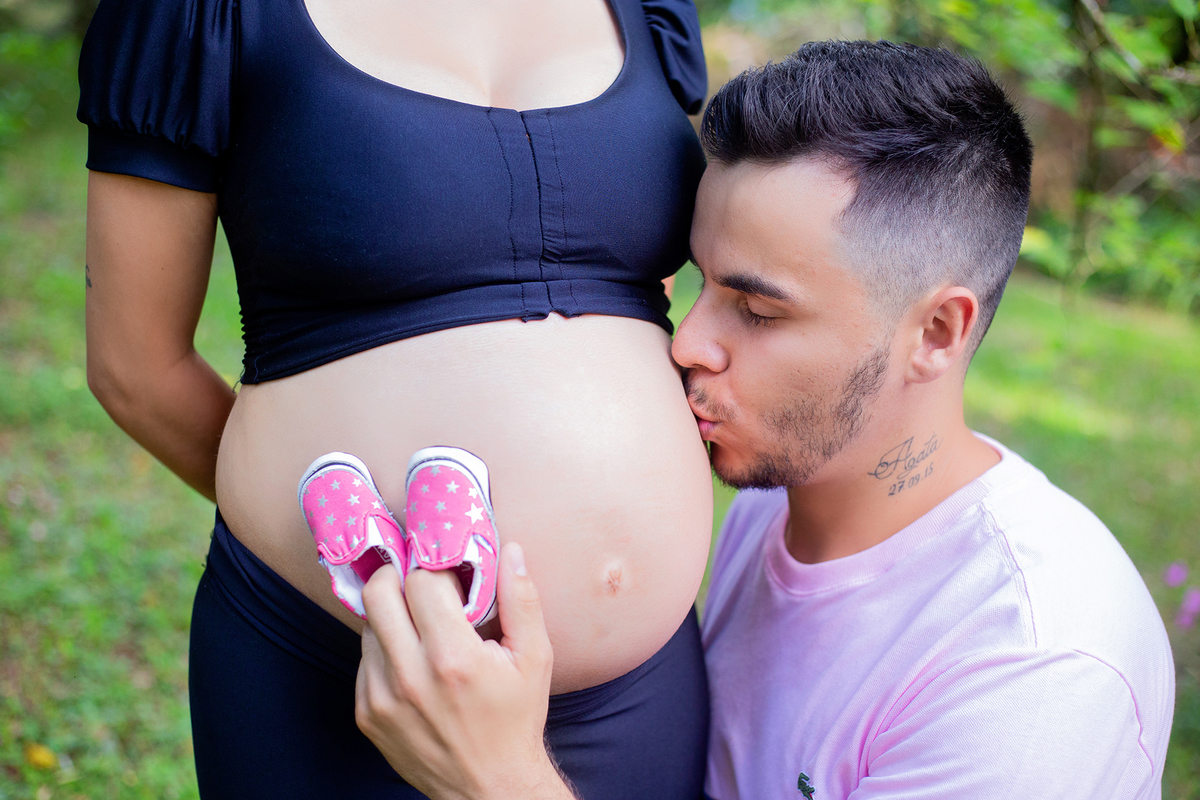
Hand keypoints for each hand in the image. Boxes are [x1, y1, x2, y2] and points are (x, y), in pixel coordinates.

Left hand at [355, 543, 573, 799]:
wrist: (487, 787)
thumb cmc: (516, 718)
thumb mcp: (534, 658)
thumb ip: (521, 599)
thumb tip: (510, 550)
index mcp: (454, 657)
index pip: (421, 580)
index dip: (437, 569)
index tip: (452, 578)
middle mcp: (409, 676)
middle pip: (379, 592)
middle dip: (401, 577)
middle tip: (424, 586)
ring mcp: (380, 697)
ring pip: (368, 624)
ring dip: (393, 615)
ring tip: (423, 629)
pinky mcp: (365, 713)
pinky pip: (364, 658)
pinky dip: (386, 649)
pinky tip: (414, 662)